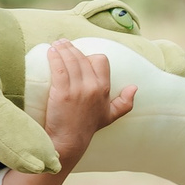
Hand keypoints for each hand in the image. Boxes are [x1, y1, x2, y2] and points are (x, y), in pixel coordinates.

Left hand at [39, 40, 135, 169]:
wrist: (69, 142)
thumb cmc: (87, 128)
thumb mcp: (110, 116)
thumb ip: (124, 103)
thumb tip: (134, 87)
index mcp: (104, 88)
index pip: (100, 61)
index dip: (89, 57)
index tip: (78, 56)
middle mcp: (93, 86)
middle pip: (83, 58)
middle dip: (71, 48)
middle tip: (61, 42)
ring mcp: (78, 90)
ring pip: (70, 61)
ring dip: (61, 49)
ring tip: (55, 45)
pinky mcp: (62, 93)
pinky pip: (59, 69)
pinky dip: (54, 58)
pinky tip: (50, 52)